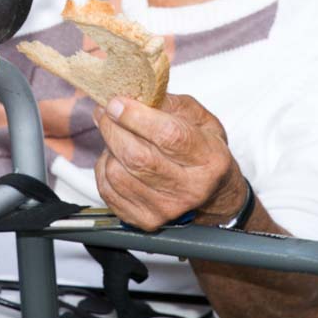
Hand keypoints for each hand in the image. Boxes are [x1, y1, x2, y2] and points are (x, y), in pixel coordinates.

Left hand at [93, 94, 245, 230]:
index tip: (117, 102)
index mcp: (209, 159)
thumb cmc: (203, 152)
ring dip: (108, 148)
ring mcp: (166, 209)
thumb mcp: (200, 119)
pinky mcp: (144, 220)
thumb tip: (133, 96)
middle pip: (137, 156)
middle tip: (106, 111)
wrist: (213, 195)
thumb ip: (169, 103)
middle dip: (112, 127)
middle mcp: (190, 189)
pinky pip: (107, 190)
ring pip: (117, 173)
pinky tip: (117, 159)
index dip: (136, 117)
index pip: (168, 136)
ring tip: (117, 137)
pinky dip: (104, 169)